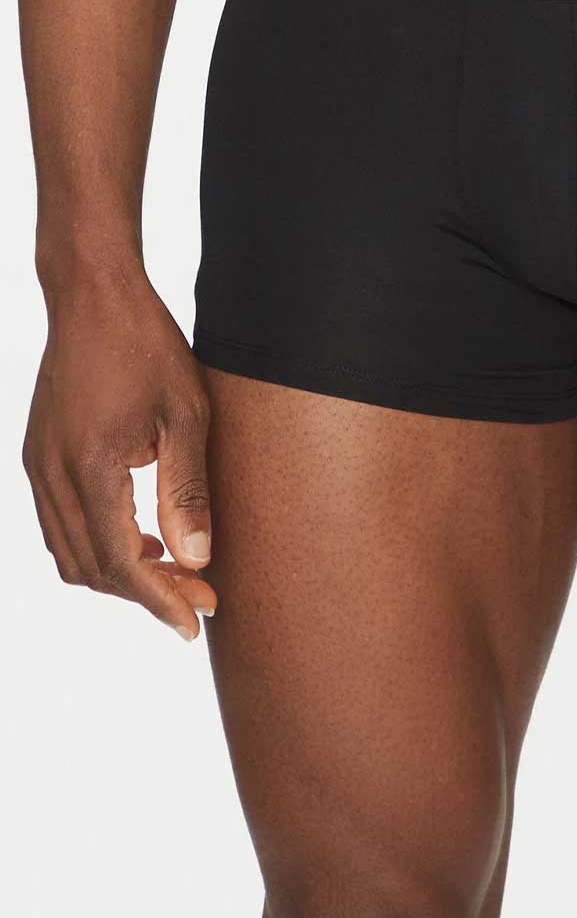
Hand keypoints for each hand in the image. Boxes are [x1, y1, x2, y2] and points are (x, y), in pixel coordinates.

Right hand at [23, 265, 216, 639]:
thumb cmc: (148, 345)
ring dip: (119, 573)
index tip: (196, 620)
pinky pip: (61, 524)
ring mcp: (38, 466)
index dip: (160, 598)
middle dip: (146, 592)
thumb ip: (188, 490)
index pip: (121, 562)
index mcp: (90, 467)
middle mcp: (51, 474)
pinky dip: (99, 544)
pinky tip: (142, 535)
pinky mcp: (38, 455)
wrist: (93, 296)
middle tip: (198, 596)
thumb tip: (197, 558)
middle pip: (91, 569)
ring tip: (175, 570)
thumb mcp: (187, 414)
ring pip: (70, 553)